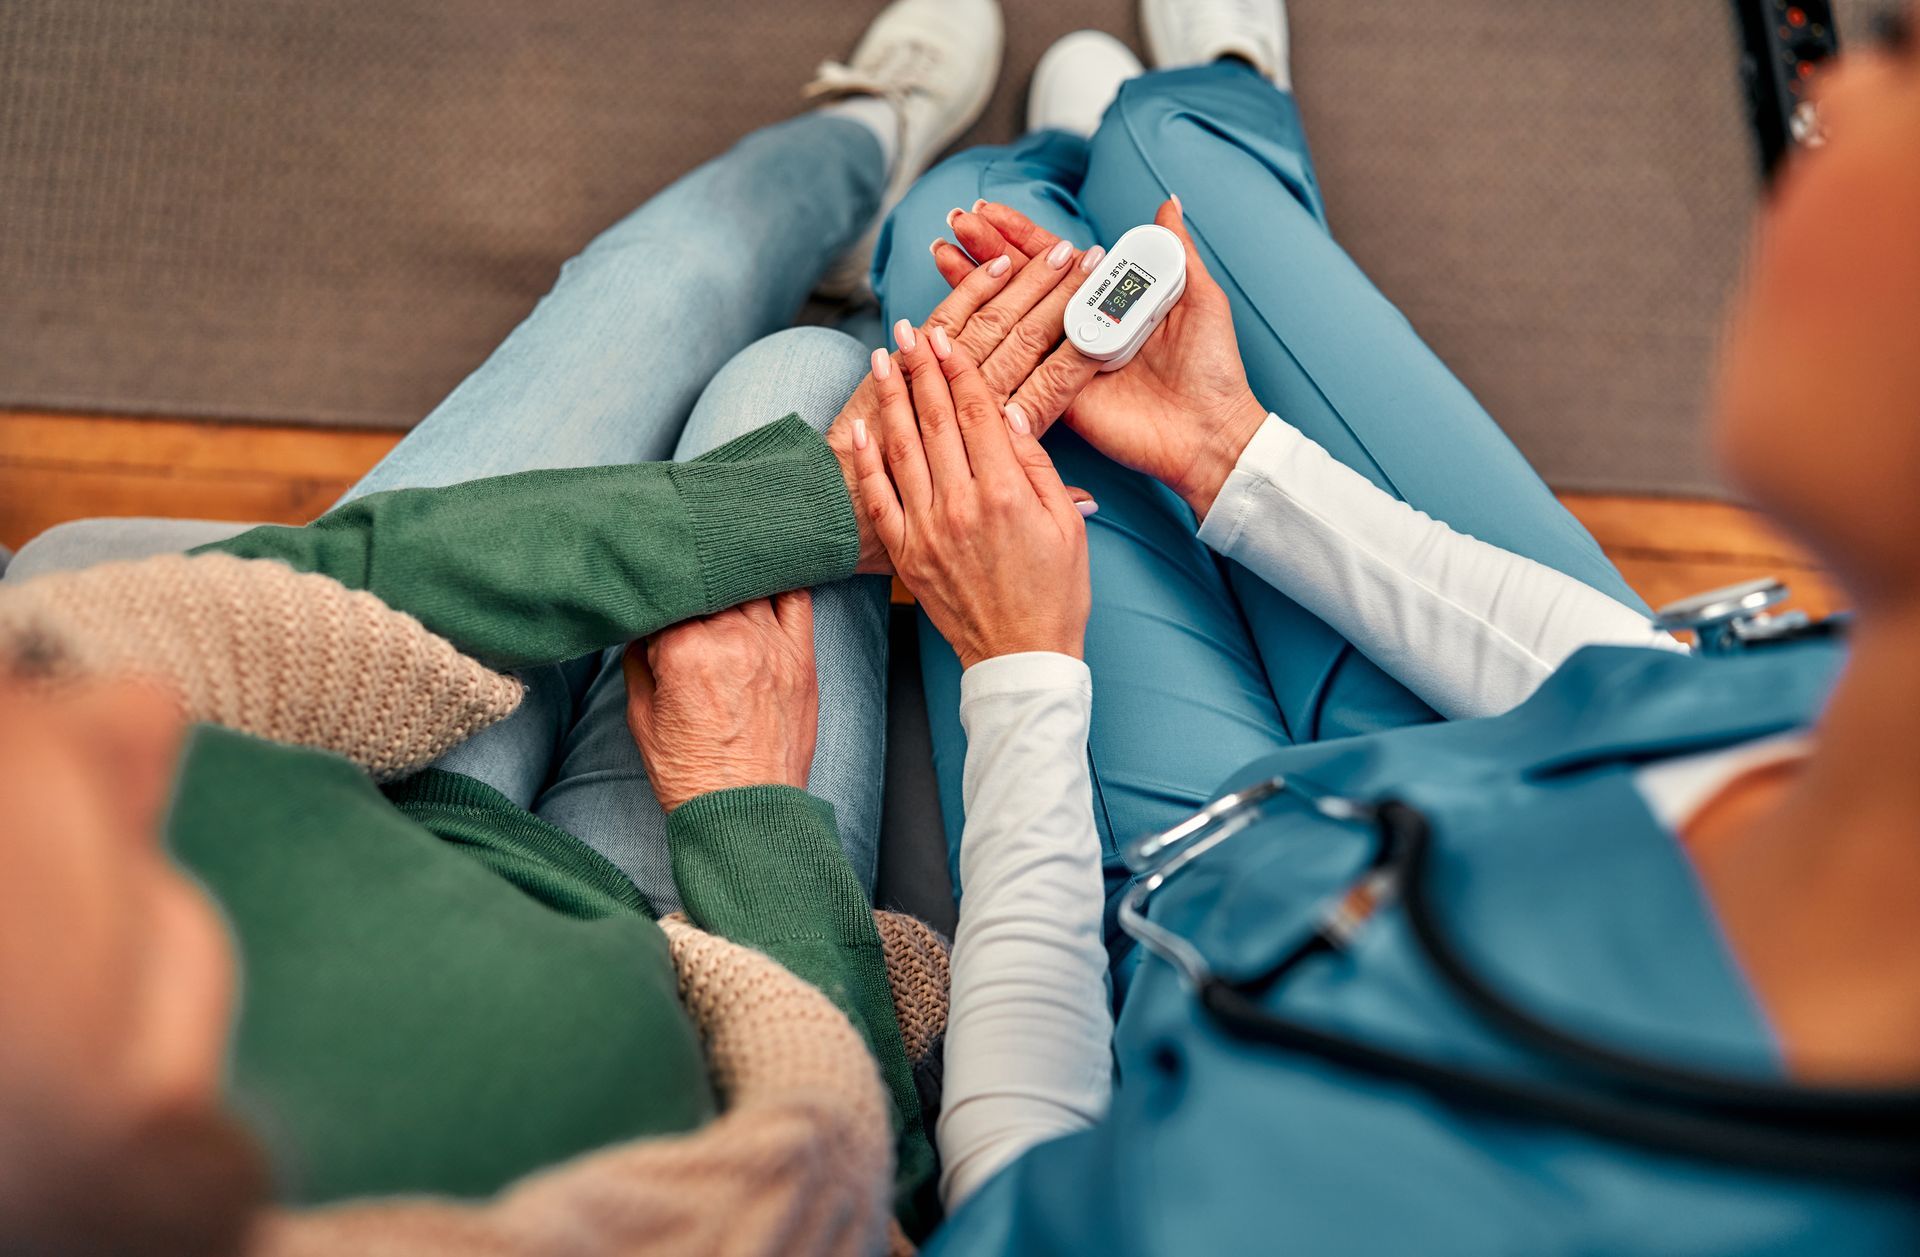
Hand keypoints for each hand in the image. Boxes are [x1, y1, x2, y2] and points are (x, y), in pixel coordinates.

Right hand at [623, 591, 817, 811]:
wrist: (745, 811)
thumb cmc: (692, 773)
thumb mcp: (641, 718)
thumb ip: (636, 661)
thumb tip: (642, 629)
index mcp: (684, 650)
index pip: (668, 597)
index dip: (657, 600)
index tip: (653, 603)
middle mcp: (731, 638)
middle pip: (708, 585)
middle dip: (691, 589)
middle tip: (684, 598)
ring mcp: (771, 644)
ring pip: (749, 583)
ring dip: (731, 582)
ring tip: (718, 587)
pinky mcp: (801, 657)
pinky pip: (796, 598)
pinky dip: (780, 583)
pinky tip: (765, 582)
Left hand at [851, 318, 1090, 669]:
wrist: (1022, 657)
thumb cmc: (1055, 593)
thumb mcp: (1066, 524)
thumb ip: (1037, 465)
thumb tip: (1008, 414)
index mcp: (1006, 493)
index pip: (976, 413)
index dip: (959, 370)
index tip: (945, 338)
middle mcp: (962, 506)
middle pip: (935, 420)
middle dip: (920, 369)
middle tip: (907, 331)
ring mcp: (928, 530)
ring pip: (902, 449)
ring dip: (889, 400)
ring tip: (881, 360)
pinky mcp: (907, 554)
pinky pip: (878, 500)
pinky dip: (865, 462)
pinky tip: (859, 428)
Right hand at [934, 198, 1268, 519]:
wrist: (1211, 431)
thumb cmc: (1212, 369)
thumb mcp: (1199, 299)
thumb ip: (1176, 253)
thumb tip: (1167, 203)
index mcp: (1108, 302)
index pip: (1054, 260)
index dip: (1020, 235)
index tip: (989, 212)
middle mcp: (1080, 328)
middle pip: (1021, 283)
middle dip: (985, 251)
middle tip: (956, 224)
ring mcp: (1063, 362)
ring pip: (1009, 318)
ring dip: (972, 286)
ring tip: (942, 253)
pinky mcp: (1055, 396)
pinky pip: (1016, 368)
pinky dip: (982, 345)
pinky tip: (952, 322)